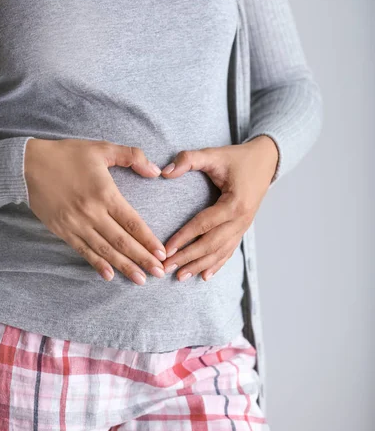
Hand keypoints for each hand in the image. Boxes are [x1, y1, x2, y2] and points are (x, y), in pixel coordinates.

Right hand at [24, 138, 166, 284]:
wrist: (28, 165)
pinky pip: (83, 251)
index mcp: (105, 193)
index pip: (132, 222)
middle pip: (122, 241)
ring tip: (140, 279)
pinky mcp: (62, 230)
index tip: (162, 253)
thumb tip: (155, 171)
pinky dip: (96, 264)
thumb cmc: (67, 154)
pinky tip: (109, 275)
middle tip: (159, 273)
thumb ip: (132, 156)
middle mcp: (92, 213)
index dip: (148, 240)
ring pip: (104, 250)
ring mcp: (76, 224)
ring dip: (124, 266)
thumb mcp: (102, 148)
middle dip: (142, 259)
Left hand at [160, 135, 278, 280]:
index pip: (204, 224)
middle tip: (166, 268)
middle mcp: (241, 220)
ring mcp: (244, 227)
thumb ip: (188, 159)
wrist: (265, 161)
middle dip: (188, 257)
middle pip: (211, 244)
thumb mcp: (213, 154)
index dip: (183, 238)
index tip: (166, 249)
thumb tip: (164, 171)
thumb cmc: (237, 158)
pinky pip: (229, 250)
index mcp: (234, 204)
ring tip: (180, 277)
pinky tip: (205, 276)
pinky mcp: (243, 229)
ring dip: (199, 265)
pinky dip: (216, 264)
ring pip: (220, 252)